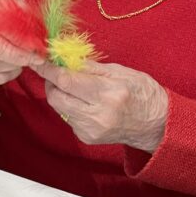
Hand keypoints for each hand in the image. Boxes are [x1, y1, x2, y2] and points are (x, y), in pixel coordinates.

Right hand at [0, 0, 43, 83]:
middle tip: (36, 59)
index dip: (20, 38)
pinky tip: (14, 67)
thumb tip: (38, 28)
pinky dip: (5, 75)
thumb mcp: (8, 0)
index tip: (37, 46)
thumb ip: (22, 10)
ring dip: (13, 66)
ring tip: (25, 60)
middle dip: (17, 56)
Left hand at [29, 57, 167, 153]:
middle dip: (52, 82)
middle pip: (56, 97)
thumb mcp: (120, 71)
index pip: (66, 80)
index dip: (48, 69)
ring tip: (76, 86)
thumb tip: (63, 58)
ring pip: (59, 107)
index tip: (38, 60)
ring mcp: (91, 130)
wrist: (157, 124)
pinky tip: (85, 102)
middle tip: (58, 71)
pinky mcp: (87, 138)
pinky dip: (70, 105)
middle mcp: (97, 115)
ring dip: (61, 93)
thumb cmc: (143, 93)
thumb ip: (89, 67)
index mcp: (108, 94)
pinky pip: (68, 117)